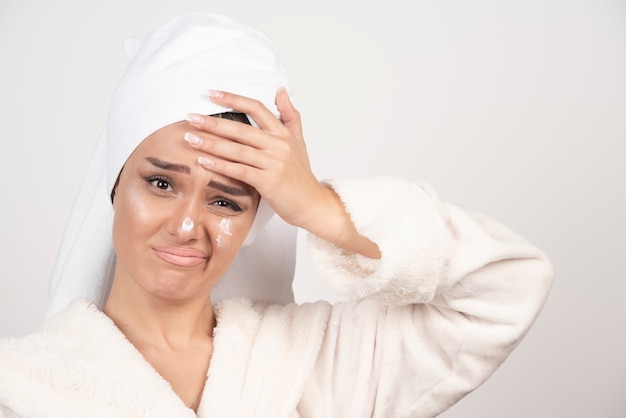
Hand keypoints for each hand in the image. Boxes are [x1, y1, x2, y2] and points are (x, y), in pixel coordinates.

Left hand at [185, 89, 379, 257]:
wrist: (312, 204)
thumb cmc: (302, 175)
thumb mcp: (299, 141)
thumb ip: (290, 115)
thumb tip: (280, 90)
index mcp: (283, 133)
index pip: (256, 108)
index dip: (233, 99)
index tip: (212, 93)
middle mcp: (279, 145)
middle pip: (241, 129)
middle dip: (213, 122)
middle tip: (190, 117)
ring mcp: (274, 163)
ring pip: (237, 150)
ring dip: (211, 143)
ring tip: (190, 138)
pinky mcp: (268, 182)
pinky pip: (239, 171)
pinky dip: (220, 165)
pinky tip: (203, 161)